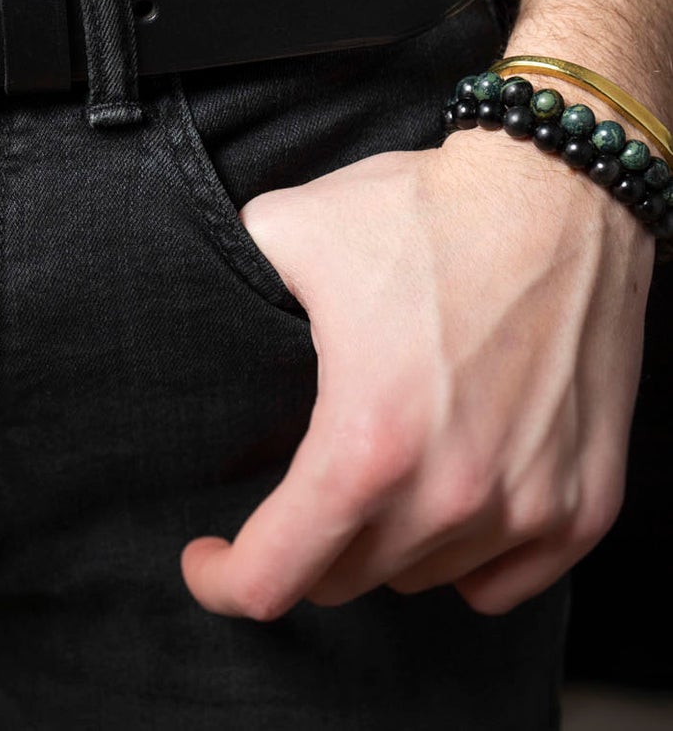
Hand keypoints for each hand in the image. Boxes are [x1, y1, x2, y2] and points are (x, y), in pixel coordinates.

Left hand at [180, 125, 650, 619]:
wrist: (557, 191)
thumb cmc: (424, 212)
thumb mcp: (285, 230)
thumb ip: (228, 282)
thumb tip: (186, 302)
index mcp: (366, 445)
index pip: (276, 577)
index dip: (223, 580)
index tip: (206, 557)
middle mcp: (451, 496)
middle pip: (345, 580)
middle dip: (300, 547)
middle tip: (287, 495)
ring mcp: (527, 507)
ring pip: (419, 577)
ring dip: (380, 545)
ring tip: (364, 478)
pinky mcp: (585, 502)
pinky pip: (502, 581)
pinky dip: (463, 560)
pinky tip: (438, 508)